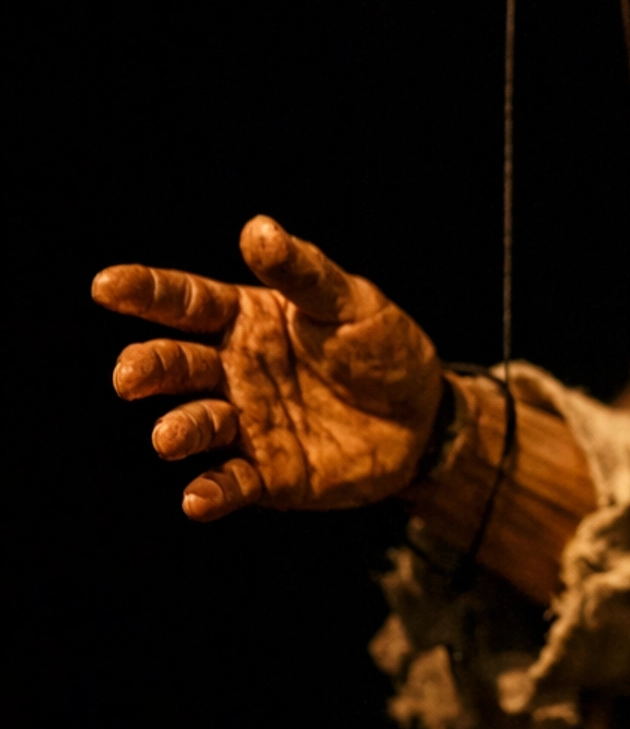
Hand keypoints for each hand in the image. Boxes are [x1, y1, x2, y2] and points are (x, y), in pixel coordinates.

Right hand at [93, 216, 440, 518]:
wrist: (423, 417)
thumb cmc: (380, 346)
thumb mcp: (349, 301)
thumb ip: (302, 272)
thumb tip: (258, 229)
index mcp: (245, 319)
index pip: (187, 302)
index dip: (146, 292)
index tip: (106, 285)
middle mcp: (232, 370)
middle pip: (176, 364)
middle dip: (148, 367)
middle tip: (129, 376)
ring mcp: (245, 423)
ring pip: (194, 424)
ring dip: (177, 431)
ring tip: (168, 437)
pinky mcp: (266, 475)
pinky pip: (229, 484)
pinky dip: (210, 492)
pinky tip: (197, 498)